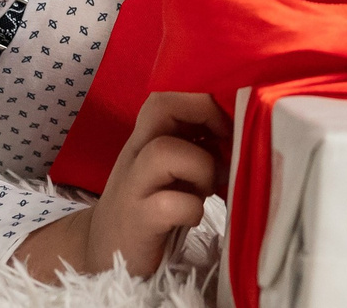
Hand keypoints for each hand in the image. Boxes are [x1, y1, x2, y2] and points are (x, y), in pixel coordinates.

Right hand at [13, 92, 228, 279]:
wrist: (104, 251)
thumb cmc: (149, 205)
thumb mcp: (169, 170)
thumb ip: (195, 149)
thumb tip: (242, 139)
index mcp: (145, 138)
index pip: (168, 96)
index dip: (206, 103)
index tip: (228, 129)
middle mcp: (135, 155)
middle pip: (160, 106)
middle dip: (205, 117)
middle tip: (223, 149)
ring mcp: (133, 188)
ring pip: (164, 151)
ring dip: (201, 167)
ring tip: (206, 189)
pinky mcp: (138, 223)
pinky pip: (169, 204)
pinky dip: (191, 209)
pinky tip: (193, 216)